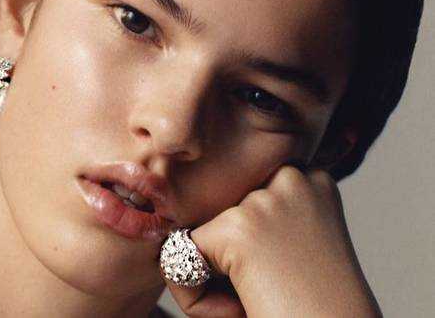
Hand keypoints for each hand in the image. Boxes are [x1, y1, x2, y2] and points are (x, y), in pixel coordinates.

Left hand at [164, 165, 381, 317]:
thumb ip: (251, 223)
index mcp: (310, 181)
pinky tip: (244, 307)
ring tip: (265, 297)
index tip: (286, 270)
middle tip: (276, 288)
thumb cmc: (313, 310)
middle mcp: (292, 178)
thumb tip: (169, 219)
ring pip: (196, 238)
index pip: (239, 198)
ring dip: (216, 280)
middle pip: (215, 214)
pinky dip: (198, 300)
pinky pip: (178, 262)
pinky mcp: (237, 229)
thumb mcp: (291, 250)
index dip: (249, 245)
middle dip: (229, 260)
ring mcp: (263, 201)